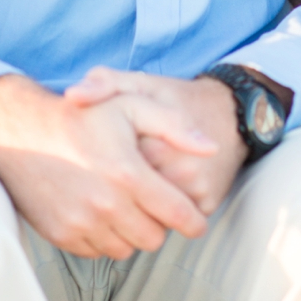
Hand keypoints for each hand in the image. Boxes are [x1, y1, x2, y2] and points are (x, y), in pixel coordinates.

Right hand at [0, 73, 214, 258]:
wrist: (22, 131)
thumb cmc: (81, 117)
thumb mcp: (131, 104)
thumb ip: (174, 125)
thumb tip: (211, 148)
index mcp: (128, 174)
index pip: (178, 215)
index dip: (193, 220)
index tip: (194, 219)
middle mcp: (106, 204)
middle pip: (154, 238)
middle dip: (159, 223)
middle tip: (151, 203)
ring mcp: (82, 223)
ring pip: (127, 249)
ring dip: (132, 232)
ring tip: (123, 204)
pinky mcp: (63, 234)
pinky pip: (98, 251)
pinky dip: (105, 237)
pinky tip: (100, 210)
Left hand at [63, 69, 249, 216]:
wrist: (228, 113)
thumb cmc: (173, 97)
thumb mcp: (138, 83)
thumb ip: (103, 84)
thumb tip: (72, 95)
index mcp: (155, 140)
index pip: (114, 165)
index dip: (105, 157)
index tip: (108, 143)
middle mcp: (180, 170)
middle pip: (131, 194)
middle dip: (119, 184)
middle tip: (121, 162)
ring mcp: (196, 191)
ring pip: (150, 212)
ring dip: (139, 200)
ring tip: (138, 173)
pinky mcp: (207, 205)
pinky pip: (172, 217)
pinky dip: (160, 208)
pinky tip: (158, 184)